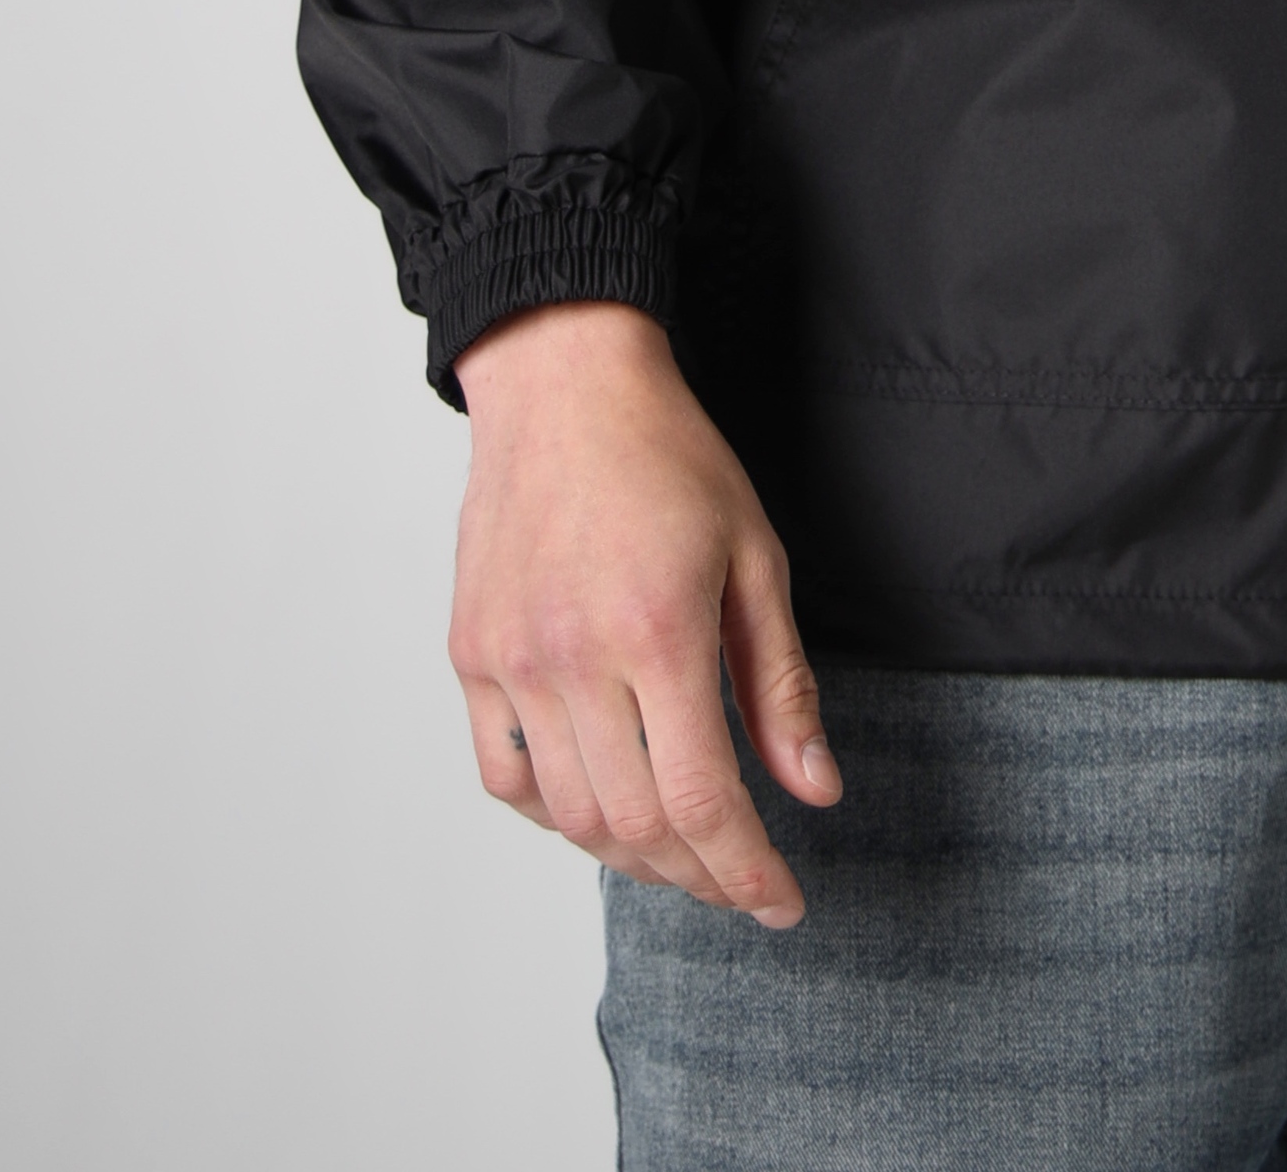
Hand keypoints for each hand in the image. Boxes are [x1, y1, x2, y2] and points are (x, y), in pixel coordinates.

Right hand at [449, 301, 838, 923]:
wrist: (565, 385)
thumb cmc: (670, 456)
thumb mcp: (755, 556)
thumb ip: (782, 684)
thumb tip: (814, 790)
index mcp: (657, 631)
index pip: (702, 800)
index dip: (747, 871)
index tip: (783, 902)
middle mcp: (574, 657)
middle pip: (635, 825)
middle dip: (701, 874)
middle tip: (743, 880)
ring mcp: (512, 661)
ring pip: (570, 814)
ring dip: (633, 855)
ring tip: (684, 849)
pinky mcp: (472, 655)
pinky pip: (506, 774)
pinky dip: (555, 813)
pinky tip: (601, 806)